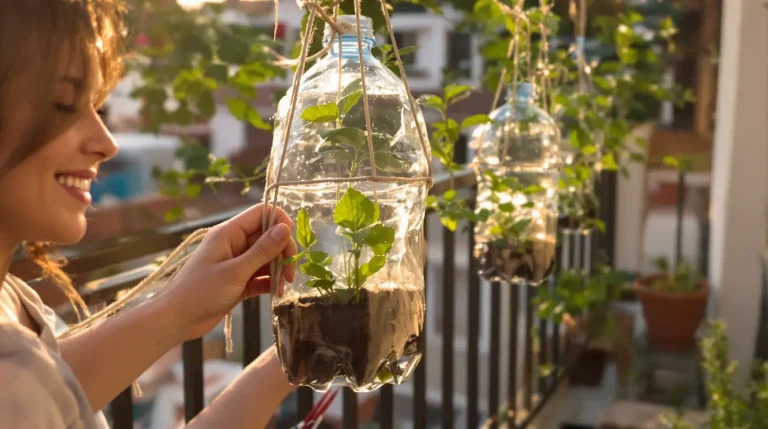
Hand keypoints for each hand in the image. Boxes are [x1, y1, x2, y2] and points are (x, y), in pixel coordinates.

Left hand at [162, 204, 296, 341]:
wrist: (177, 320)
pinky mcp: (239, 281)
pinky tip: (276, 293)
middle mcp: (235, 243)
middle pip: (269, 237)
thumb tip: (285, 228)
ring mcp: (237, 262)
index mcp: (229, 233)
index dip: (280, 223)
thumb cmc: (200, 292)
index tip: (290, 244)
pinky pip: (261, 275)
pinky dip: (270, 282)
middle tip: (290, 273)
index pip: (262, 213)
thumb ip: (262, 250)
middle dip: (283, 252)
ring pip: (267, 257)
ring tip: (283, 287)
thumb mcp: (235, 271)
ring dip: (279, 269)